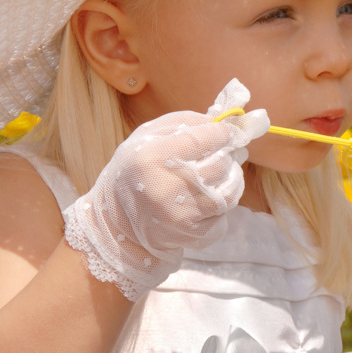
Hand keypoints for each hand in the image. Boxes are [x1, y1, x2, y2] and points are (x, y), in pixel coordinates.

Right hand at [62, 78, 268, 299]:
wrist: (118, 220)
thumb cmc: (137, 168)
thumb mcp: (149, 135)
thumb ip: (188, 121)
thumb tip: (227, 118)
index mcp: (152, 157)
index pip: (206, 139)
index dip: (226, 132)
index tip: (233, 131)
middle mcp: (166, 188)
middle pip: (221, 163)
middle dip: (228, 154)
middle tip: (226, 151)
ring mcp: (181, 216)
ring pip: (230, 190)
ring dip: (231, 178)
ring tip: (220, 171)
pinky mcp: (193, 234)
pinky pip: (225, 214)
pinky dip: (222, 202)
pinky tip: (208, 196)